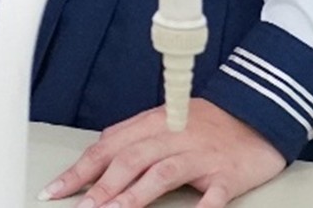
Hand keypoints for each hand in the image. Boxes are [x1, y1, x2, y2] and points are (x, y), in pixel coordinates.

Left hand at [45, 99, 284, 207]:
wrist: (257, 115)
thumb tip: (95, 161)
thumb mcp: (164, 124)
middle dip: (100, 187)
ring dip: (133, 196)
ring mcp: (200, 155)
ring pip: (161, 173)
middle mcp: (173, 137)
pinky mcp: (227, 174)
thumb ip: (133, 140)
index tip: (55, 190)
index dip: (80, 169)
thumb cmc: (206, 124)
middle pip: (130, 160)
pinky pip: (212, 195)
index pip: (108, 146)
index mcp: (152, 124)